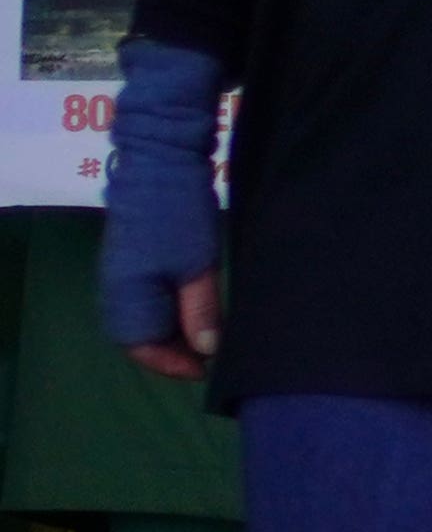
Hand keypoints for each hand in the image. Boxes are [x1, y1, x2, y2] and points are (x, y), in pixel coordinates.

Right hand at [100, 37, 221, 378]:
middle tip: (213, 354)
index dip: (174, 364)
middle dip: (174, 351)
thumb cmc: (180, 215)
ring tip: (209, 335)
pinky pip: (144, 300)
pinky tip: (195, 309)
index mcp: (128, 295)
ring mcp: (122, 274)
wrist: (160, 163)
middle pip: (140, 338)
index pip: (142, 348)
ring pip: (143, 319)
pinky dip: (168, 311)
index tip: (208, 368)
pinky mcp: (132, 260)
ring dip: (172, 332)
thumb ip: (199, 310)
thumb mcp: (198, 265)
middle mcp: (117, 289)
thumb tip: (204, 351)